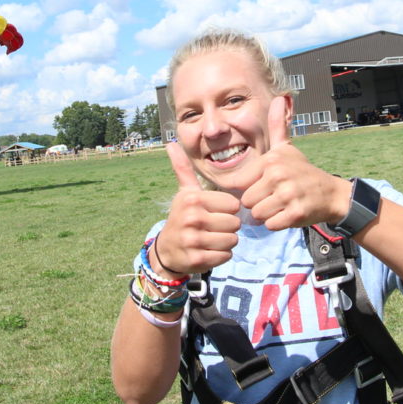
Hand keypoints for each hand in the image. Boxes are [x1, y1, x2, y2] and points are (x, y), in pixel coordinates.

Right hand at [155, 142, 241, 274]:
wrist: (167, 249)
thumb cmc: (183, 216)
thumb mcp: (184, 192)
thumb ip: (183, 169)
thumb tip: (171, 143)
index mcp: (193, 199)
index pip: (233, 205)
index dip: (228, 210)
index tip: (214, 212)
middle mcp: (192, 218)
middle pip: (235, 223)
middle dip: (228, 227)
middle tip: (214, 227)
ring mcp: (193, 240)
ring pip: (232, 240)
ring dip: (226, 241)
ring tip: (212, 238)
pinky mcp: (196, 259)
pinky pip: (226, 256)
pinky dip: (221, 255)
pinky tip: (209, 250)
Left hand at [241, 96, 351, 231]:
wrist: (331, 194)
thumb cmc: (303, 171)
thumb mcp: (287, 148)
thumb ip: (277, 126)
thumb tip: (278, 98)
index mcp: (271, 160)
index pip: (239, 183)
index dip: (249, 189)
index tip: (263, 187)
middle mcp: (278, 175)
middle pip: (248, 201)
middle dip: (258, 204)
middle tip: (274, 198)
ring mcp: (288, 195)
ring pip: (258, 215)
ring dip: (267, 215)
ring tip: (281, 205)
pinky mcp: (295, 213)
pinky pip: (271, 225)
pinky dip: (278, 224)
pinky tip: (288, 214)